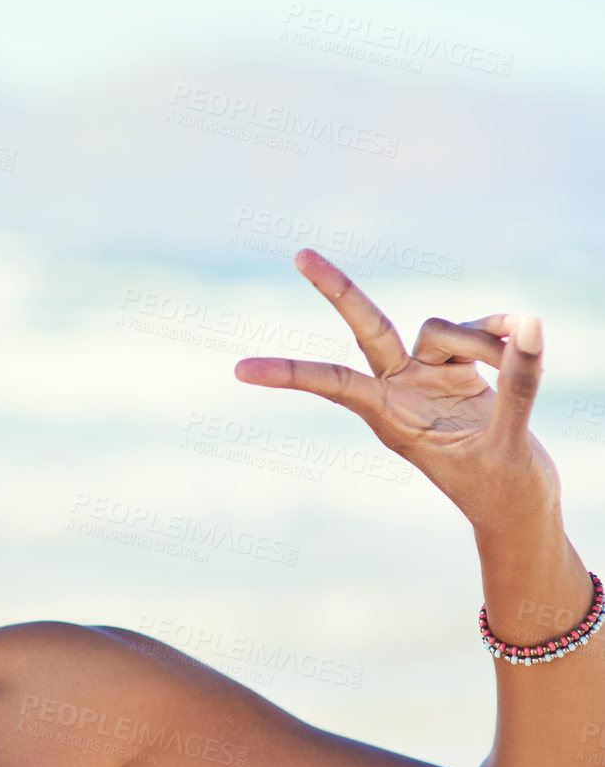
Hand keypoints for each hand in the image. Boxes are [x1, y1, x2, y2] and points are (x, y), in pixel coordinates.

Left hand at [233, 249, 553, 529]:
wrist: (521, 512)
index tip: (239, 370)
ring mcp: (428, 378)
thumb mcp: (509, 444)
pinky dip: (497, 332)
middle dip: (338, 290)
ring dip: (479, 339)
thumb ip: (519, 384)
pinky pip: (475, 332)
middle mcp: (401, 391)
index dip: (289, 374)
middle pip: (367, 329)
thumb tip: (527, 323)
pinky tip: (521, 336)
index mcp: (390, 418)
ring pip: (439, 330)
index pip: (332, 385)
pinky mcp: (458, 371)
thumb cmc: (504, 493)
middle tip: (300, 255)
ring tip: (511, 360)